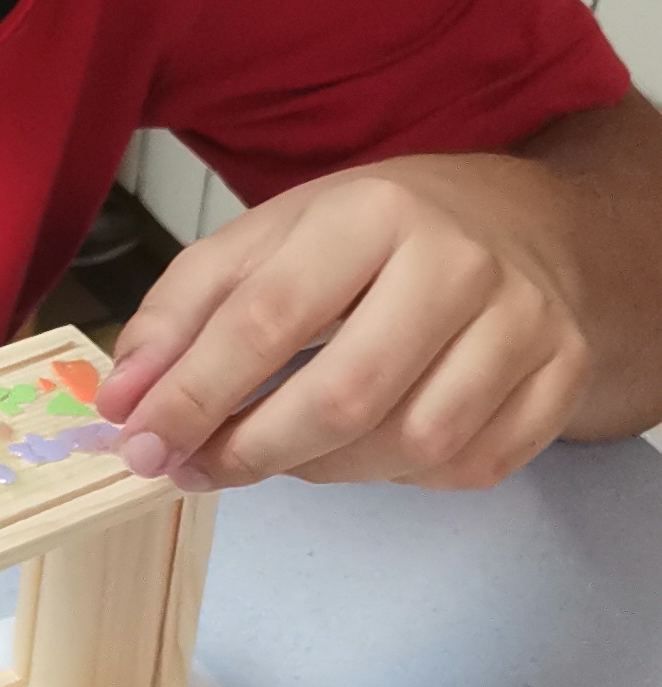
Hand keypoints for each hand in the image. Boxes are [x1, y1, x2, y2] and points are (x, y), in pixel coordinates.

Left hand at [98, 153, 591, 493]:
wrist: (524, 223)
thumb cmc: (380, 235)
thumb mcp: (272, 236)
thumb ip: (185, 312)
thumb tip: (124, 401)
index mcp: (375, 210)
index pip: (269, 318)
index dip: (194, 395)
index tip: (141, 442)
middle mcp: (461, 262)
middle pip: (346, 396)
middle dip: (253, 451)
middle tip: (198, 469)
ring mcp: (526, 324)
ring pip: (412, 445)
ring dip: (325, 468)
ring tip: (286, 446)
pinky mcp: (562, 376)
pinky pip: (469, 467)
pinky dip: (402, 475)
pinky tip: (372, 443)